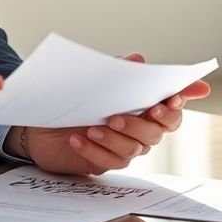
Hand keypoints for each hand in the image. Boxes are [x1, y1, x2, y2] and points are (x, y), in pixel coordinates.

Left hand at [10, 53, 211, 175]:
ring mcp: (125, 146)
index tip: (174, 98)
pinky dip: (94, 149)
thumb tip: (139, 60)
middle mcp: (140, 127)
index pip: (172, 106)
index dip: (179, 103)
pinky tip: (78, 139)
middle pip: (157, 132)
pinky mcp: (107, 161)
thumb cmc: (75, 98)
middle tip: (118, 117)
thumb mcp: (95, 79)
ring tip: (94, 127)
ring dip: (115, 138)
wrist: (42, 124)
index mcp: (143, 104)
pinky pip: (110, 160)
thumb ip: (119, 70)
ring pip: (135, 149)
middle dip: (140, 125)